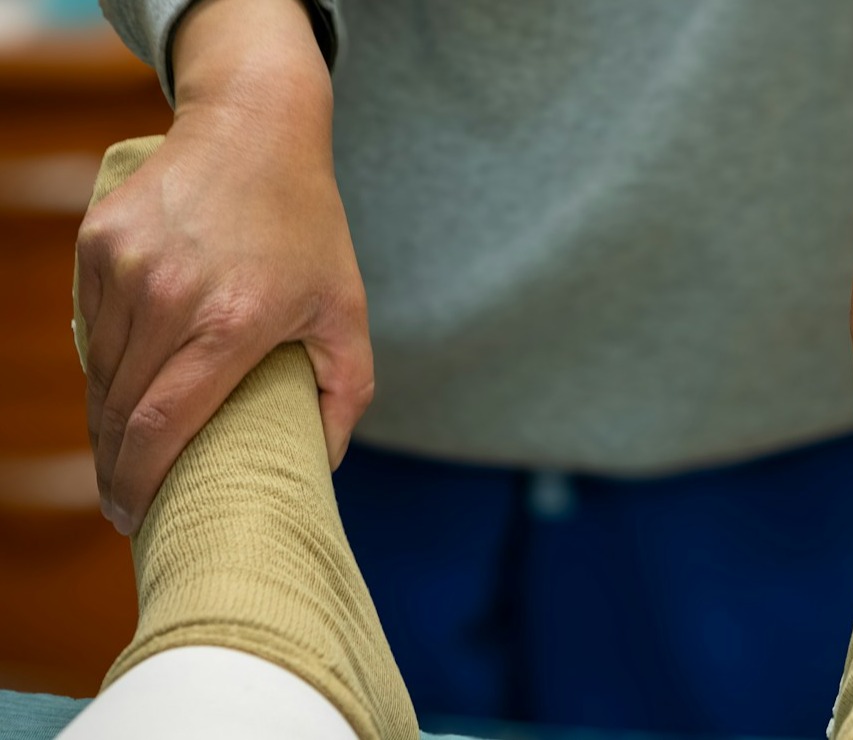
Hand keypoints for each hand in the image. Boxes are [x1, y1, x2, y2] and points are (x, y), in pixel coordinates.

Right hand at [75, 0, 372, 533]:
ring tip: (129, 451)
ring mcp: (124, 265)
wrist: (254, 127)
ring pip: (99, 371)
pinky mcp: (96, 243)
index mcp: (231, 321)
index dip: (140, 482)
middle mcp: (168, 295)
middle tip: (126, 502)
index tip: (134, 518)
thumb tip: (324, 464)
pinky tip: (126, 385)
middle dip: (117, 467)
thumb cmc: (308, 227)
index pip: (162, 424)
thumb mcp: (348, 308)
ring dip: (108, 420)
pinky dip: (104, 363)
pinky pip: (89, 326)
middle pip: (119, 409)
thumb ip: (348, 392)